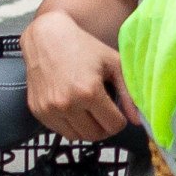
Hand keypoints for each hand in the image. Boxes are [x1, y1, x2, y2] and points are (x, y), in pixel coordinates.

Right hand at [20, 8, 135, 141]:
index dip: (120, 120)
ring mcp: (50, 109)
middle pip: (96, 135)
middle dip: (105, 126)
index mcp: (89, 92)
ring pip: (78, 137)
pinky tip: (73, 108)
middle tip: (104, 111)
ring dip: (88, 128)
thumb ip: (128, 94)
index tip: (116, 109)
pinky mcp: (38, 111)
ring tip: (89, 110)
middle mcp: (67, 104)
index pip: (114, 126)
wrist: (46, 37)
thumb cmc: (83, 47)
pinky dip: (71, 125)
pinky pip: (60, 131)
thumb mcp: (113, 64)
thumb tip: (137, 121)